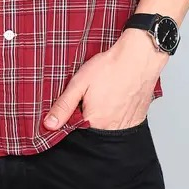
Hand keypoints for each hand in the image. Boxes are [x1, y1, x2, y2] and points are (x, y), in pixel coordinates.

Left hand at [42, 29, 168, 130]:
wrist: (139, 58)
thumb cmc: (110, 67)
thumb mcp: (80, 82)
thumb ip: (64, 105)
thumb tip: (49, 124)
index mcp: (94, 122)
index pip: (75, 130)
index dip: (72, 116)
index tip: (76, 102)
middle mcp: (111, 129)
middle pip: (92, 130)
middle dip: (88, 115)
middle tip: (93, 94)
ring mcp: (126, 126)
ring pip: (107, 128)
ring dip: (103, 115)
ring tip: (104, 94)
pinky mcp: (137, 120)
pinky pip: (122, 124)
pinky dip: (117, 114)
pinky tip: (116, 98)